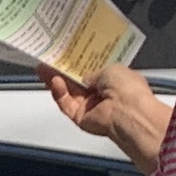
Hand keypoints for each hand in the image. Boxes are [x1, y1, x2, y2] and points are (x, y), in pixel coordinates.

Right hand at [44, 63, 172, 172]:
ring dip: (56, 81)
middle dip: (62, 72)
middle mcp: (101, 96)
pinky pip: (66, 104)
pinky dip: (59, 94)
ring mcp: (90, 108)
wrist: (130, 113)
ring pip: (68, 94)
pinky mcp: (80, 118)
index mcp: (114, 83)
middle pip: (76, 84)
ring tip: (44, 68)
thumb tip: (83, 76)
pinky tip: (54, 82)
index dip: (78, 65)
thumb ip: (93, 71)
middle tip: (48, 61)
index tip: (65, 56)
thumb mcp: (110, 68)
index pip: (91, 73)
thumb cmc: (129, 89)